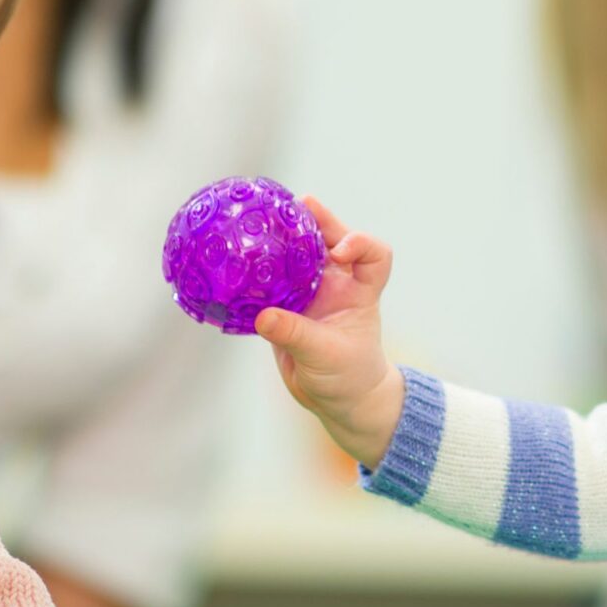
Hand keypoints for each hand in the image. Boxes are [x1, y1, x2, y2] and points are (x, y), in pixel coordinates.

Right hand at [254, 196, 405, 468]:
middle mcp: (335, 285)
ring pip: (295, 256)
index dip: (360, 243)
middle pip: (329, 239)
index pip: (374, 254)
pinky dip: (253, 273)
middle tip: (290, 206)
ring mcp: (309, 294)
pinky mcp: (285, 307)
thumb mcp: (324, 357)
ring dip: (279, 240)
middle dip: (312, 221)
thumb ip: (296, 335)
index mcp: (358, 291)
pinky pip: (269, 283)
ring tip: (255, 223)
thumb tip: (264, 317)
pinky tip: (232, 264)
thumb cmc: (348, 378)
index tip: (339, 253)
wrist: (339, 401)